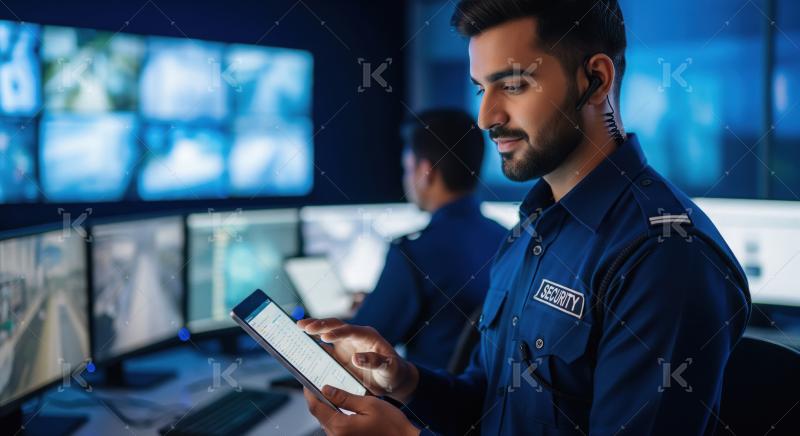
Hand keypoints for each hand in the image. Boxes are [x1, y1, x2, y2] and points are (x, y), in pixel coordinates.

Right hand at [298, 318, 418, 400]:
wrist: (393, 380)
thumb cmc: (394, 371)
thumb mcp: (389, 367)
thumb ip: (375, 362)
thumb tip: (356, 358)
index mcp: (367, 335)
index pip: (350, 330)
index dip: (337, 332)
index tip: (324, 336)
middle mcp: (355, 336)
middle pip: (335, 326)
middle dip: (320, 325)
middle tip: (303, 326)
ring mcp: (346, 344)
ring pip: (328, 332)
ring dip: (314, 329)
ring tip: (299, 327)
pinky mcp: (340, 354)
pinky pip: (325, 347)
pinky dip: (314, 345)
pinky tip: (301, 344)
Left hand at [304, 386, 419, 435]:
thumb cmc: (391, 425)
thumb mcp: (368, 404)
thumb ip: (344, 397)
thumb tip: (326, 389)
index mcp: (340, 426)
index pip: (316, 407)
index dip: (310, 393)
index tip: (307, 381)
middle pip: (320, 415)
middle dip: (319, 399)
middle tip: (320, 383)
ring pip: (327, 422)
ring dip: (327, 408)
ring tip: (332, 392)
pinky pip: (336, 428)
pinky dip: (335, 416)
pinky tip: (342, 406)